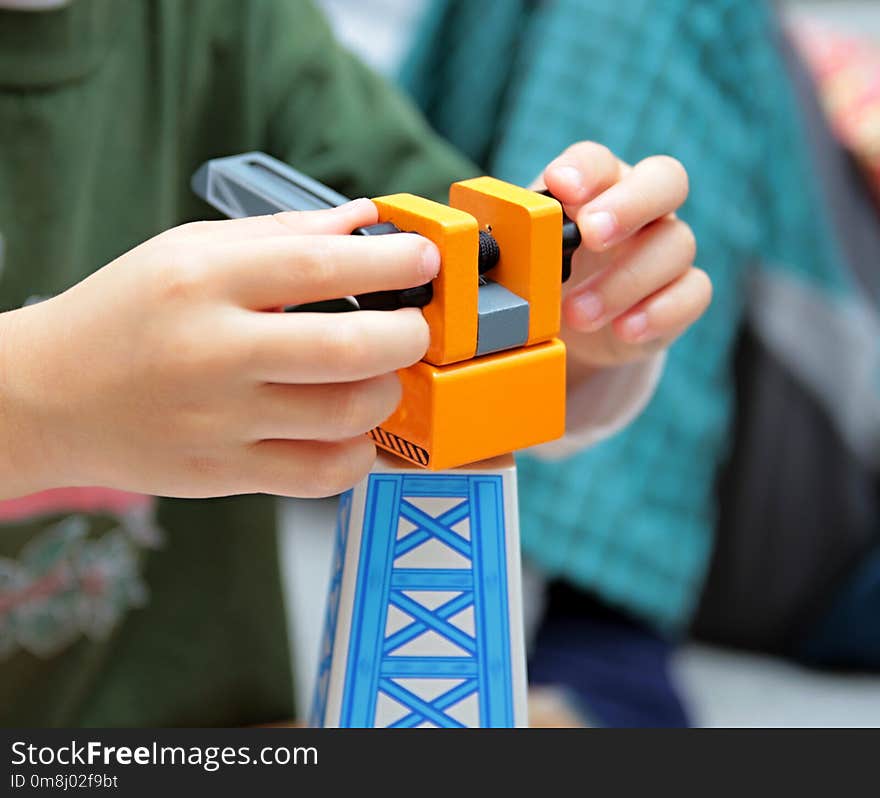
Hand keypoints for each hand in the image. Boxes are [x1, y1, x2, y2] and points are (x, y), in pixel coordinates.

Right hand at [0, 200, 438, 499]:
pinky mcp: (223, 475)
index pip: (320, 265)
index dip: (390, 263)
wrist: (46, 398)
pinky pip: (322, 474)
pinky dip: (357, 451)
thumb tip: (363, 222)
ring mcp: (218, 422)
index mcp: (201, 282)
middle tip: (415, 328)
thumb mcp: (188, 251)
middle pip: (348, 349)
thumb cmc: (124, 315)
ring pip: (346, 417)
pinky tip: (348, 427)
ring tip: (377, 375)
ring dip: (387, 393)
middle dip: (407, 336)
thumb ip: (282, 236)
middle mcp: (212, 353)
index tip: (426, 262)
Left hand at [535, 142, 710, 382]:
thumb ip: (516, 241)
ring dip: (624, 280)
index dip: (583, 169)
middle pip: (665, 181)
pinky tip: (625, 330)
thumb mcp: (527, 255)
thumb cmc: (549, 272)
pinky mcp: (682, 292)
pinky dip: (660, 311)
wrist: (574, 323)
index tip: (560, 186)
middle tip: (591, 234)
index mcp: (598, 186)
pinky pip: (694, 291)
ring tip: (578, 315)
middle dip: (628, 205)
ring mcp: (667, 247)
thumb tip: (482, 242)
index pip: (598, 161)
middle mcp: (642, 207)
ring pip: (676, 244)